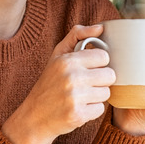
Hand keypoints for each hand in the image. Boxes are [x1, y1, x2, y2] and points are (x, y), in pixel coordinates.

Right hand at [2, 24, 115, 143]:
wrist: (34, 116)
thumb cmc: (49, 82)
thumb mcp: (58, 55)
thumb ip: (77, 35)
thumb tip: (100, 27)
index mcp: (68, 60)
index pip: (104, 57)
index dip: (98, 63)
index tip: (88, 68)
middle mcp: (71, 77)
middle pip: (109, 75)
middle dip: (100, 80)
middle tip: (86, 84)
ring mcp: (75, 97)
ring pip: (106, 93)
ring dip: (96, 96)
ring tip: (81, 96)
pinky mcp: (78, 115)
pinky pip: (100, 109)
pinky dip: (92, 110)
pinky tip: (78, 107)